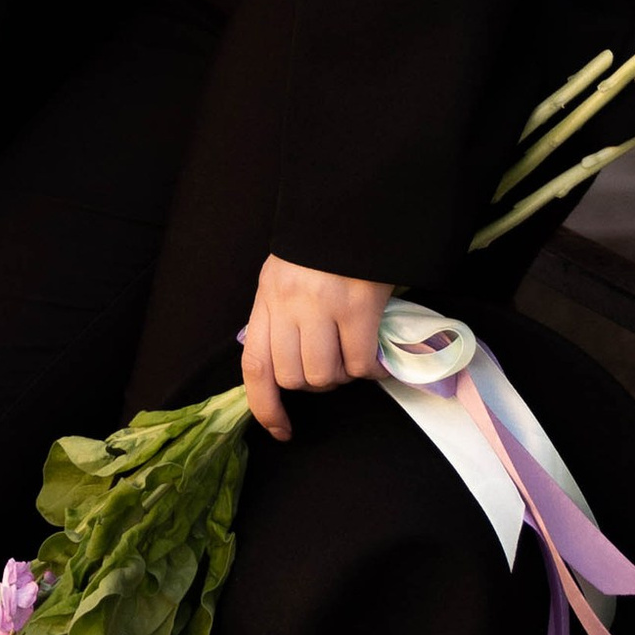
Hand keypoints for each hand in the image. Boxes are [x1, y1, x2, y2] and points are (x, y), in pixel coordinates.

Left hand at [240, 257, 392, 439]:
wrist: (353, 205)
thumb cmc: (320, 247)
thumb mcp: (283, 277)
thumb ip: (279, 318)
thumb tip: (284, 367)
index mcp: (266, 298)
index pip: (255, 366)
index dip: (265, 407)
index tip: (281, 429)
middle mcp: (288, 304)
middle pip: (292, 377)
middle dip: (314, 383)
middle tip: (332, 364)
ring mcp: (322, 305)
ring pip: (325, 375)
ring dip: (343, 376)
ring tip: (354, 356)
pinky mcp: (358, 305)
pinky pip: (361, 363)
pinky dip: (372, 371)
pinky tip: (378, 360)